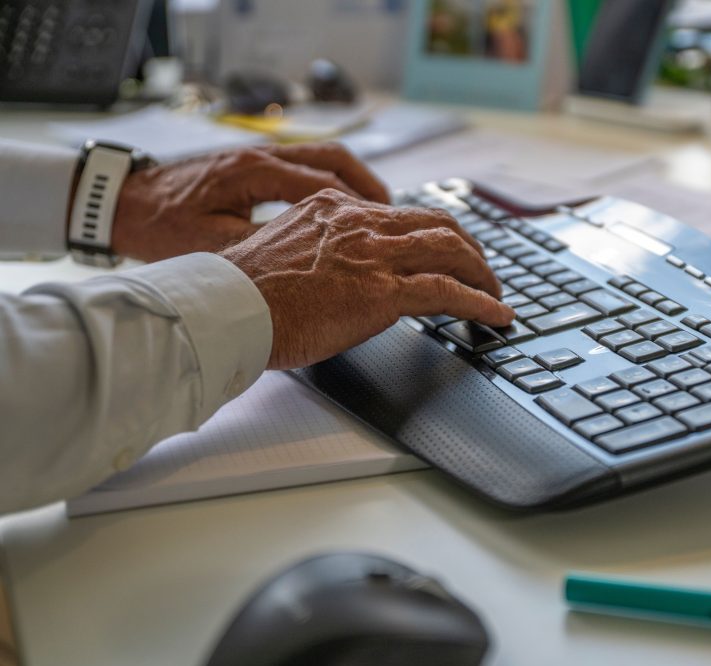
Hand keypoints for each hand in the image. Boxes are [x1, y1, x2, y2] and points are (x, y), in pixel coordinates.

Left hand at [110, 142, 388, 261]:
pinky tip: (341, 212)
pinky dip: (333, 186)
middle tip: (396, 220)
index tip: (386, 231)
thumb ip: (261, 253)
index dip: (362, 208)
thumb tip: (306, 271)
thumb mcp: (211, 249)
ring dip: (355, 184)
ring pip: (324, 160)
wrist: (122, 203)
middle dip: (371, 189)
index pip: (325, 184)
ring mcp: (259, 157)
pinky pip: (307, 169)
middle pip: (335, 161)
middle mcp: (262, 156)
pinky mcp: (254, 167)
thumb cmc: (159, 226)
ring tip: (378, 215)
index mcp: (254, 172)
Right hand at [221, 189, 515, 368]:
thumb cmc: (242, 293)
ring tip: (497, 294)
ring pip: (451, 251)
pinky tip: (497, 314)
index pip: (401, 214)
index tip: (448, 251)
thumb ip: (318, 251)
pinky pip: (447, 292)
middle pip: (437, 225)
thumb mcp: (284, 252)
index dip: (434, 233)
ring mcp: (374, 256)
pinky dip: (480, 302)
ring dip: (482, 273)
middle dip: (469, 249)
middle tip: (483, 271)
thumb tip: (336, 274)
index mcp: (335, 209)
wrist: (226, 309)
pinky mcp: (381, 292)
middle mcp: (360, 224)